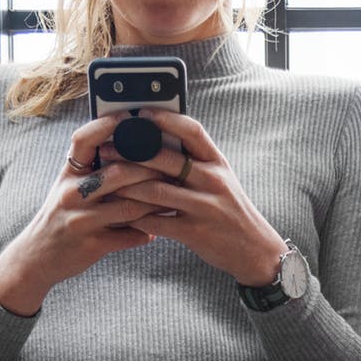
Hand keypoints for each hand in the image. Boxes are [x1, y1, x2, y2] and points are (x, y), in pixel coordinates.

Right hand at [0, 114, 168, 314]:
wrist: (37, 256)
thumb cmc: (61, 215)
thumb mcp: (68, 186)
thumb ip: (92, 169)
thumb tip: (131, 148)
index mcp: (68, 175)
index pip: (84, 139)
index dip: (107, 125)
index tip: (131, 116)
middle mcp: (72, 194)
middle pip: (118, 173)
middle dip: (150, 171)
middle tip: (174, 168)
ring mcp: (82, 220)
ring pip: (129, 206)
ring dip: (155, 203)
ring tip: (174, 198)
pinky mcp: (92, 245)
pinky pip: (128, 236)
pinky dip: (145, 233)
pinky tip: (157, 230)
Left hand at [106, 111, 288, 286]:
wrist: (253, 248)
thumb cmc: (229, 209)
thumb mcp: (220, 179)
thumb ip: (194, 162)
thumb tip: (156, 142)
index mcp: (218, 163)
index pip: (192, 131)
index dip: (165, 119)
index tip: (141, 113)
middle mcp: (213, 181)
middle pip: (167, 159)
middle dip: (132, 153)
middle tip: (107, 149)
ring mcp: (204, 207)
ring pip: (156, 191)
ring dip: (127, 186)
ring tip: (106, 181)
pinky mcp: (195, 232)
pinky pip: (157, 222)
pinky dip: (136, 218)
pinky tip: (120, 214)